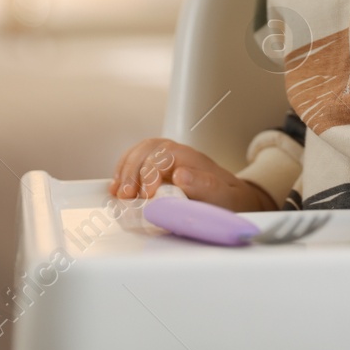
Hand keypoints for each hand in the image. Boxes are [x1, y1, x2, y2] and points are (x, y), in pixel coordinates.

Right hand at [109, 137, 276, 211]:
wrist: (233, 199)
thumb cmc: (228, 199)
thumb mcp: (223, 195)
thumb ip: (204, 185)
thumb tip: (180, 175)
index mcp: (192, 158)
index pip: (165, 155)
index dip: (151, 172)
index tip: (147, 195)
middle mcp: (177, 154)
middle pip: (148, 150)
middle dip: (132, 172)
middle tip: (126, 196)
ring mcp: (166, 160)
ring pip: (139, 152)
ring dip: (124, 171)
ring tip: (118, 193)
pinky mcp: (157, 169)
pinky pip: (136, 161)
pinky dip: (123, 171)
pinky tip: (116, 186)